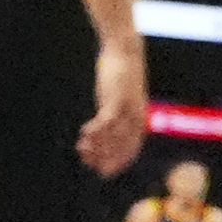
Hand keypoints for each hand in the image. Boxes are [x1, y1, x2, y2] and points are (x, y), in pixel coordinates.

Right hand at [76, 38, 147, 177]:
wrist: (124, 49)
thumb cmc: (122, 72)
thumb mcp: (121, 95)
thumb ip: (117, 110)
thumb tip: (108, 123)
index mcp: (139, 117)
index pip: (132, 148)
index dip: (118, 162)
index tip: (106, 172)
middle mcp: (136, 116)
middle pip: (121, 146)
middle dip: (106, 158)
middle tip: (90, 165)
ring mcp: (126, 108)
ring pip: (112, 136)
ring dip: (97, 146)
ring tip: (82, 151)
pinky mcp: (116, 98)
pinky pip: (105, 121)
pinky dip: (95, 130)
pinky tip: (84, 134)